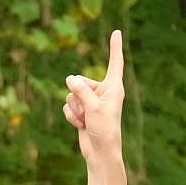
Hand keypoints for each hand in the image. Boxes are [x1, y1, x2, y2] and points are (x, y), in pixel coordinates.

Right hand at [62, 31, 125, 167]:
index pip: (115, 62)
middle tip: (89, 111)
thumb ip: (81, 89)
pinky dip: (71, 117)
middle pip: (80, 82)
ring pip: (71, 95)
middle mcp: (102, 92)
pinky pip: (68, 107)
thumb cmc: (105, 129)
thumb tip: (69, 78)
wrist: (100, 152)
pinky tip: (81, 125)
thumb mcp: (94, 106)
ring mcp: (91, 102)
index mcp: (113, 87)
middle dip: (79, 96)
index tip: (117, 32)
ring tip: (86, 120)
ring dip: (75, 109)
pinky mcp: (82, 111)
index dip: (115, 47)